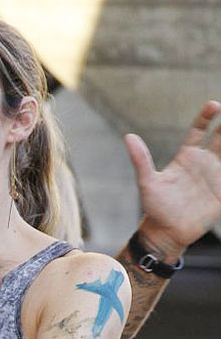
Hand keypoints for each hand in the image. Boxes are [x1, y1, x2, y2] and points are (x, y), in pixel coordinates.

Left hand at [126, 100, 220, 250]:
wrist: (166, 233)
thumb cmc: (155, 208)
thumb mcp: (148, 183)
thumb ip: (141, 160)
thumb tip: (128, 137)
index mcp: (186, 157)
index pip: (199, 130)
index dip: (206, 116)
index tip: (214, 105)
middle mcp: (203, 163)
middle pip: (220, 137)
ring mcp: (215, 177)